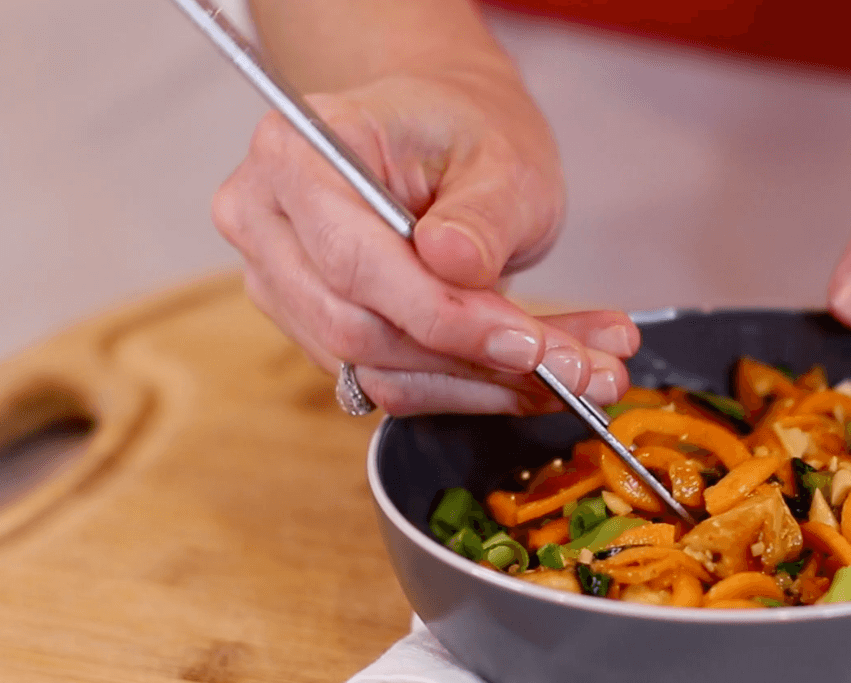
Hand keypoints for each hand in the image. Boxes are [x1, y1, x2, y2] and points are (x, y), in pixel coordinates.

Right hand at [212, 65, 637, 414]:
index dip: (444, 315)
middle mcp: (266, 222)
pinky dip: (471, 387)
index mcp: (294, 155)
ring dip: (487, 385)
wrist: (446, 132)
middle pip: (359, 329)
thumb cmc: (465, 128)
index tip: (528, 343)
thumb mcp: (501, 154)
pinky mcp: (316, 329)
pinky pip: (391, 382)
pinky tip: (538, 374)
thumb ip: (481, 213)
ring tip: (584, 370)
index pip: (355, 263)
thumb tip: (454, 265)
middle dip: (477, 360)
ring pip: (378, 371)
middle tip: (582, 368)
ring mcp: (282, 284)